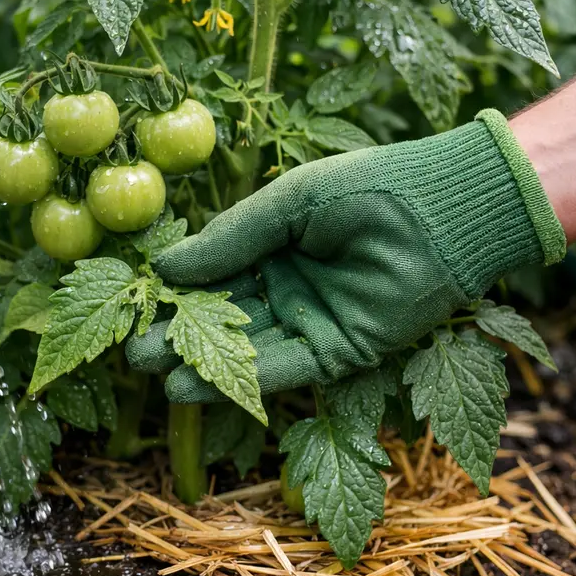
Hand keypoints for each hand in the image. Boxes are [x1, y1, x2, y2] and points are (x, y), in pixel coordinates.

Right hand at [127, 110, 565, 404]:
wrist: (445, 210)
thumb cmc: (368, 188)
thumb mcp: (288, 205)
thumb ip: (230, 238)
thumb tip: (165, 266)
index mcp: (273, 245)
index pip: (214, 273)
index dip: (176, 290)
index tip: (134, 303)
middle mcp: (288, 286)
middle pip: (224, 317)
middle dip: (178, 335)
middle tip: (130, 351)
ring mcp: (312, 321)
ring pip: (247, 349)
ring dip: (202, 365)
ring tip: (154, 374)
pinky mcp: (340, 352)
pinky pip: (285, 369)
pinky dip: (245, 380)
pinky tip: (201, 387)